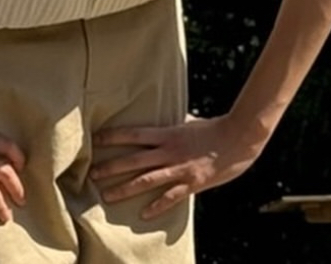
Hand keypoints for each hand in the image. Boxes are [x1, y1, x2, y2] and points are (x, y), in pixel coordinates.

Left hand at [91, 113, 265, 218]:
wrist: (239, 138)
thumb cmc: (215, 128)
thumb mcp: (191, 121)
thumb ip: (178, 122)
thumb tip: (174, 116)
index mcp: (167, 133)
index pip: (133, 134)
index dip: (113, 136)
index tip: (95, 139)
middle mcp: (169, 150)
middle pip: (133, 159)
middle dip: (111, 167)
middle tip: (91, 175)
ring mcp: (179, 168)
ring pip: (146, 180)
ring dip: (124, 189)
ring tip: (106, 196)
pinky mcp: (192, 183)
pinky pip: (171, 197)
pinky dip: (157, 206)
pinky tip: (143, 214)